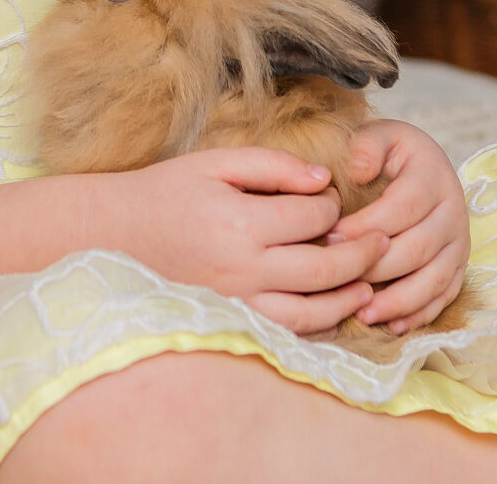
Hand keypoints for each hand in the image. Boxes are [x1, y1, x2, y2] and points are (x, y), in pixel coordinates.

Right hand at [108, 148, 389, 335]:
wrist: (113, 236)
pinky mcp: (231, 323)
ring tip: (369, 282)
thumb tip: (323, 180)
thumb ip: (272, 166)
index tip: (331, 199)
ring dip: (348, 297)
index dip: (332, 206)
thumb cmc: (166, 192)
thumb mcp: (216, 163)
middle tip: (383, 242)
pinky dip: (317, 325)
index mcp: (240, 221)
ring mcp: (238, 303)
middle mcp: (242, 268)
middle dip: (361, 254)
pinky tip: (333, 310)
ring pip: (312, 311)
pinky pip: (287, 332)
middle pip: (324, 268)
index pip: (312, 217)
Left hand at [325, 119, 469, 333]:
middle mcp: (453, 212)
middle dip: (377, 267)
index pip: (404, 207)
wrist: (423, 165)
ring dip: (400, 301)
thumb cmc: (392, 153)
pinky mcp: (459, 266)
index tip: (331, 237)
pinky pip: (444, 296)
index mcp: (433, 176)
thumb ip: (366, 146)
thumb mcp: (381, 135)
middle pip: (419, 248)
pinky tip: (392, 325)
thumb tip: (357, 170)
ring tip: (364, 313)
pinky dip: (420, 314)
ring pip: (435, 279)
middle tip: (339, 277)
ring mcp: (459, 243)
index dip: (367, 226)